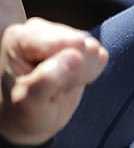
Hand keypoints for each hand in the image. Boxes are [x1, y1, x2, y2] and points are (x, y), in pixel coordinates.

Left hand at [0, 17, 107, 144]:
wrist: (28, 119)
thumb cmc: (23, 113)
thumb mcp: (29, 105)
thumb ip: (48, 80)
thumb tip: (76, 57)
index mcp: (20, 37)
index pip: (65, 45)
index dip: (65, 72)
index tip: (44, 87)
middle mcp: (37, 28)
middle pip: (81, 45)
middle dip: (74, 73)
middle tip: (53, 88)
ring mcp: (58, 33)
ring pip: (92, 50)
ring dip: (81, 75)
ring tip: (59, 85)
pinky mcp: (76, 42)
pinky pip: (100, 55)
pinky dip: (90, 73)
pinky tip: (70, 80)